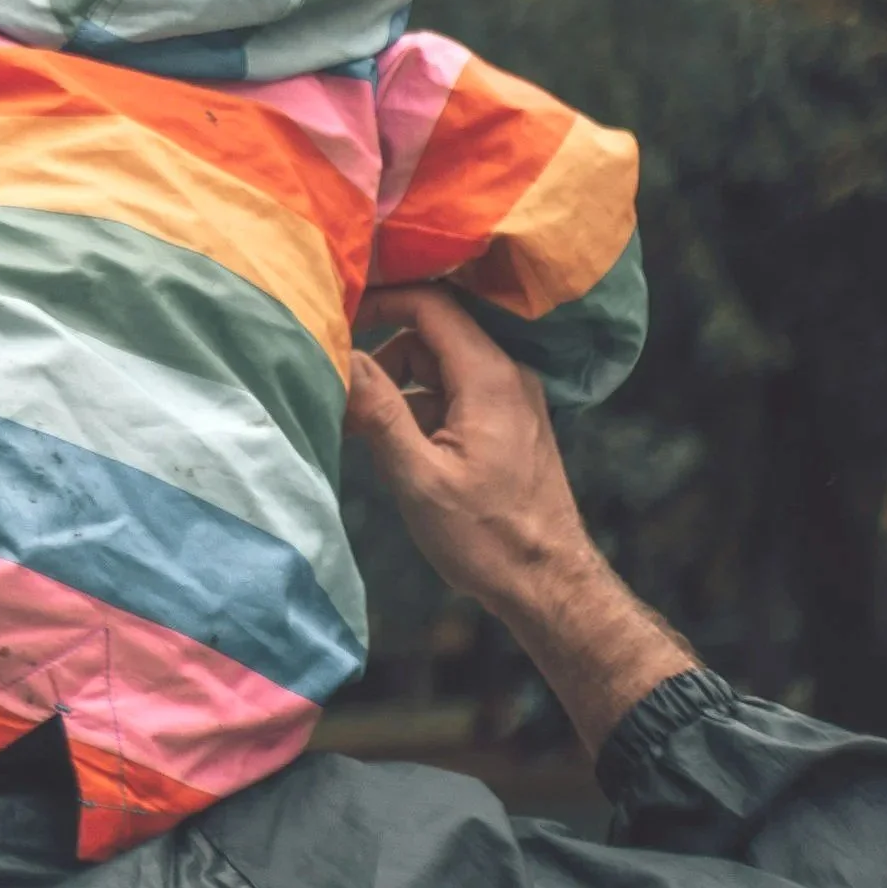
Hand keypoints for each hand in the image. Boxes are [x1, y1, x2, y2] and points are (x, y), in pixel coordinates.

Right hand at [343, 285, 589, 615]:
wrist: (548, 585)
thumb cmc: (486, 537)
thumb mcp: (419, 476)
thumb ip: (378, 410)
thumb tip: (339, 355)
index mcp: (489, 378)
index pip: (430, 304)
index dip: (380, 302)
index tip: (337, 318)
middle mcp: (506, 375)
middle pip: (431, 333)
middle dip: (383, 356)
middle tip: (345, 394)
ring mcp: (510, 399)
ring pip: (439, 365)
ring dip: (399, 388)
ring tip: (366, 433)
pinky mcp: (507, 423)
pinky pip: (454, 394)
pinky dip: (420, 409)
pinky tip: (398, 450)